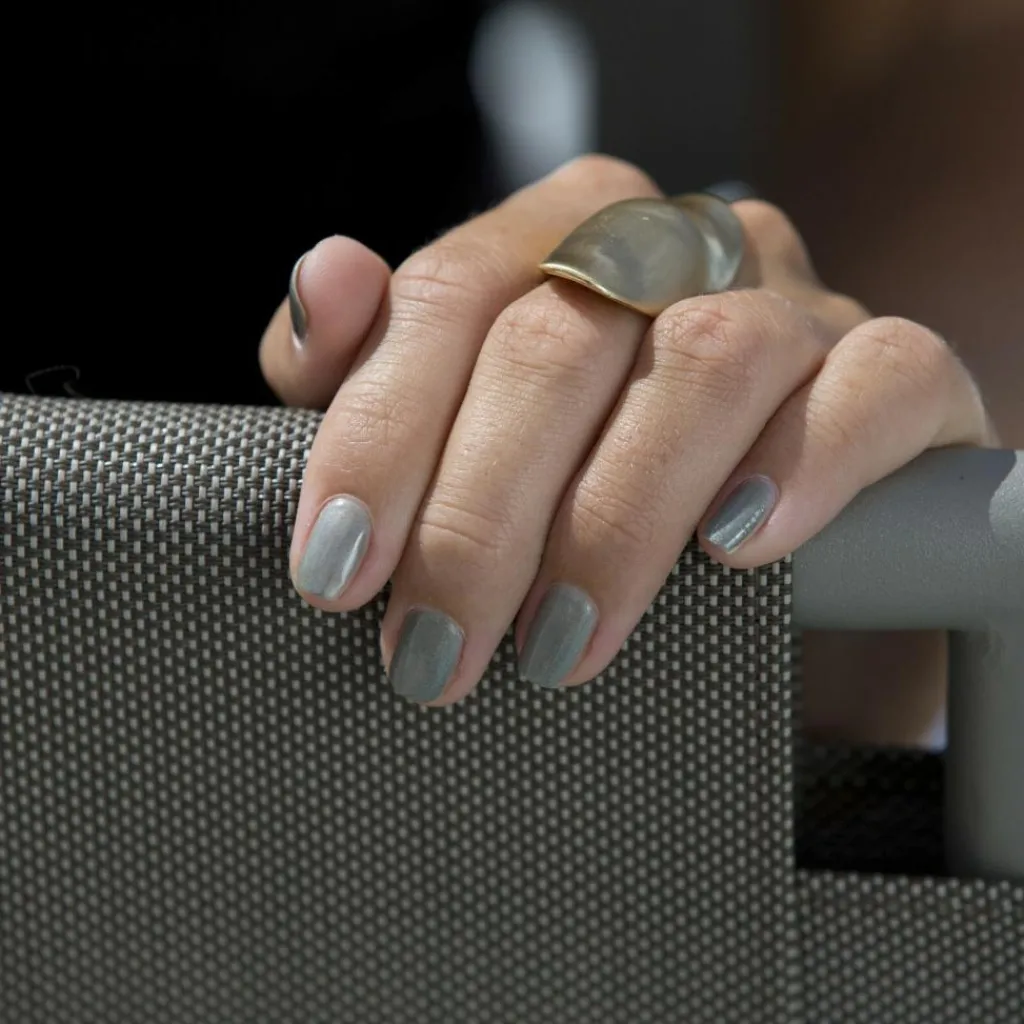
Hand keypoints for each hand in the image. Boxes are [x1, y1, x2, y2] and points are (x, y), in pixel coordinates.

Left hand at [260, 155, 992, 710]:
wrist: (759, 512)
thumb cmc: (583, 469)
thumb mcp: (457, 421)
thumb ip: (375, 362)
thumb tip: (324, 283)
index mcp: (559, 232)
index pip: (448, 295)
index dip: (381, 434)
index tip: (338, 570)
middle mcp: (675, 244)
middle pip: (558, 344)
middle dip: (480, 516)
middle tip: (434, 650)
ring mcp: (794, 298)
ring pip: (705, 363)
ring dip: (615, 520)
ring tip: (558, 647)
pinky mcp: (898, 369)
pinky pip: (873, 383)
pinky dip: (804, 462)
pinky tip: (737, 550)